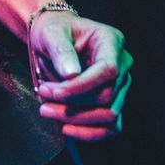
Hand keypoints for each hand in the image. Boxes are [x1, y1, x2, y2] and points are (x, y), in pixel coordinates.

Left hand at [28, 11, 131, 140]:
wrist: (53, 40)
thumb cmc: (54, 32)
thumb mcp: (51, 33)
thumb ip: (61, 50)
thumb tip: (72, 74)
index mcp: (111, 41)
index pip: (108, 70)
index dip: (82, 86)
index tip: (54, 91)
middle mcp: (122, 63)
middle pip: (107, 95)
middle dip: (72, 102)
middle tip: (42, 95)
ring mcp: (120, 85)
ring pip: (109, 114)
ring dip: (76, 119)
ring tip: (47, 110)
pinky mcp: (113, 103)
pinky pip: (110, 127)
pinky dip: (89, 133)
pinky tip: (66, 128)